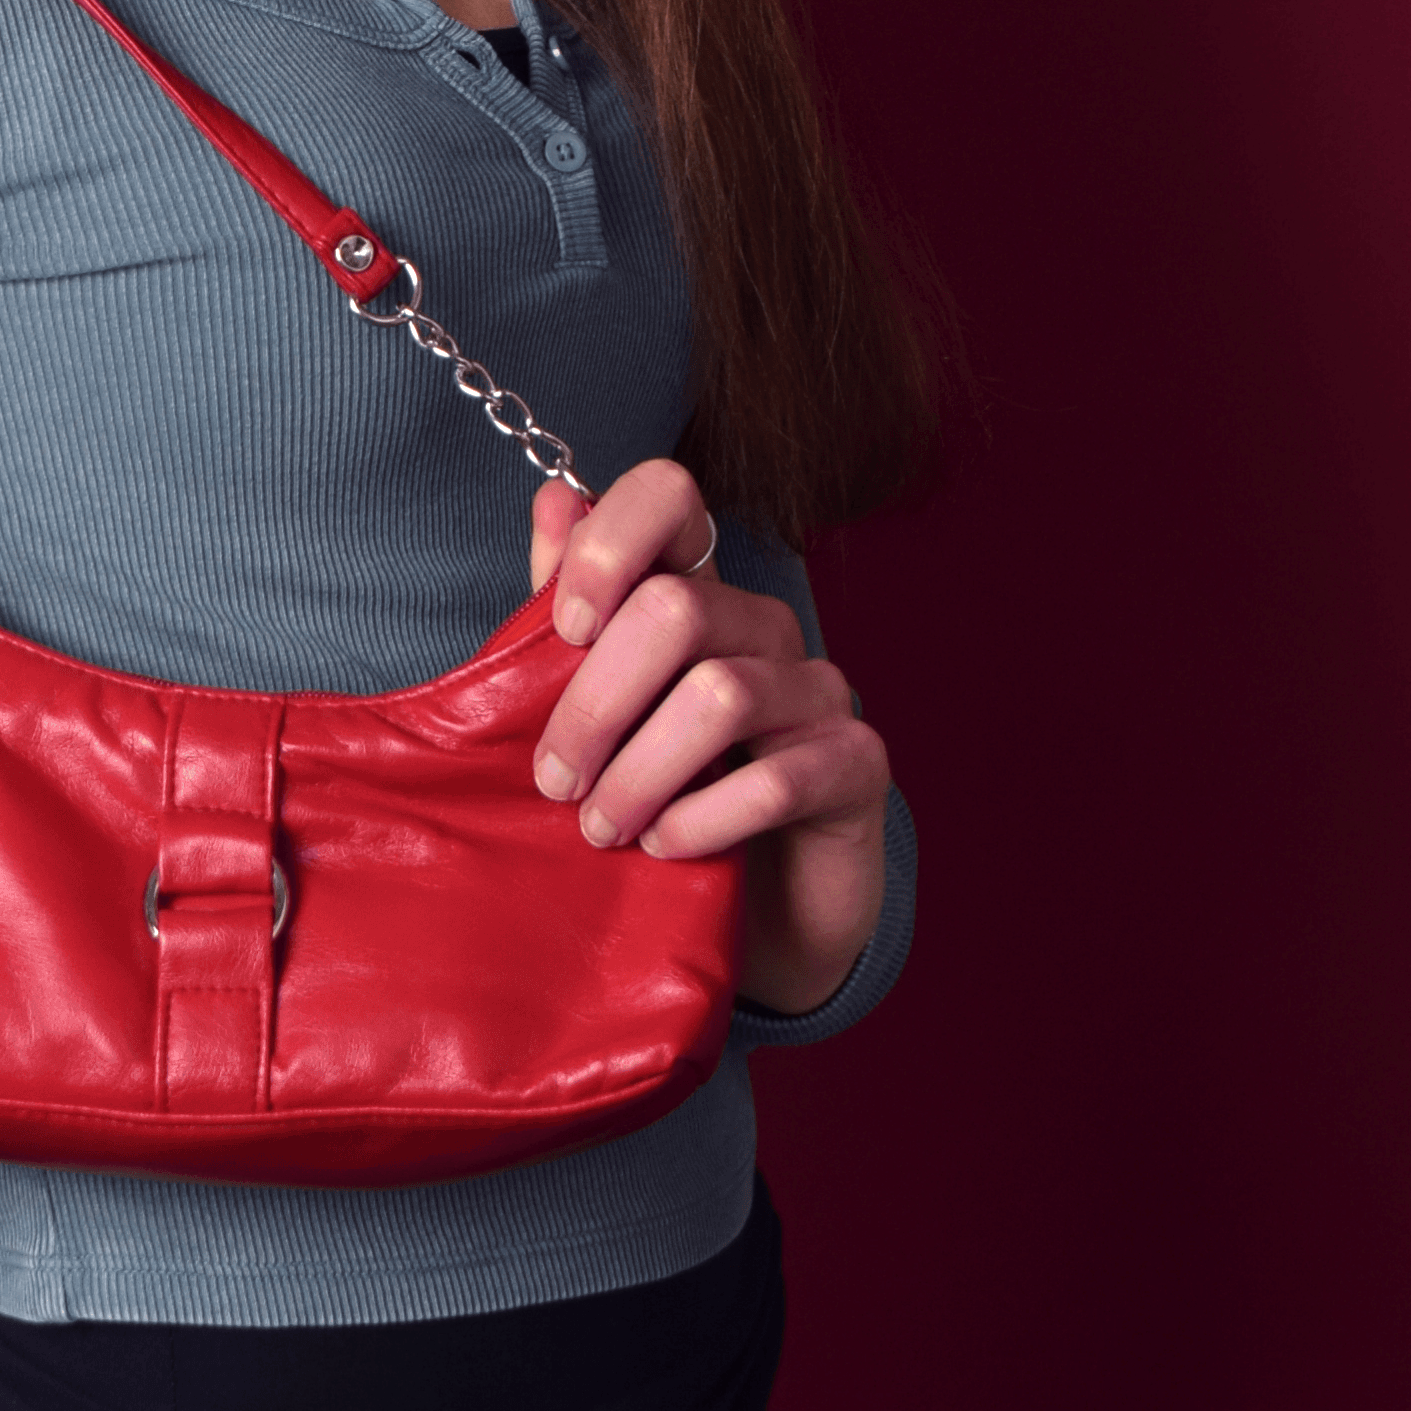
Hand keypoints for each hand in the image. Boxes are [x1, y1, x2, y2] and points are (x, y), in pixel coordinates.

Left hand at [528, 458, 891, 1017]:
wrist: (752, 914)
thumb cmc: (664, 800)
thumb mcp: (600, 710)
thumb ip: (573, 613)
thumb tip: (553, 496)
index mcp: (697, 596)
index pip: (670, 496)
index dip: (608, 544)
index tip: (566, 631)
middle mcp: (764, 629)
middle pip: (677, 609)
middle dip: (595, 703)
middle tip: (555, 781)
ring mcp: (819, 692)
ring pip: (721, 695)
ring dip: (640, 773)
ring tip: (601, 828)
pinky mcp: (857, 766)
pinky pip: (776, 778)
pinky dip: (701, 818)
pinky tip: (664, 848)